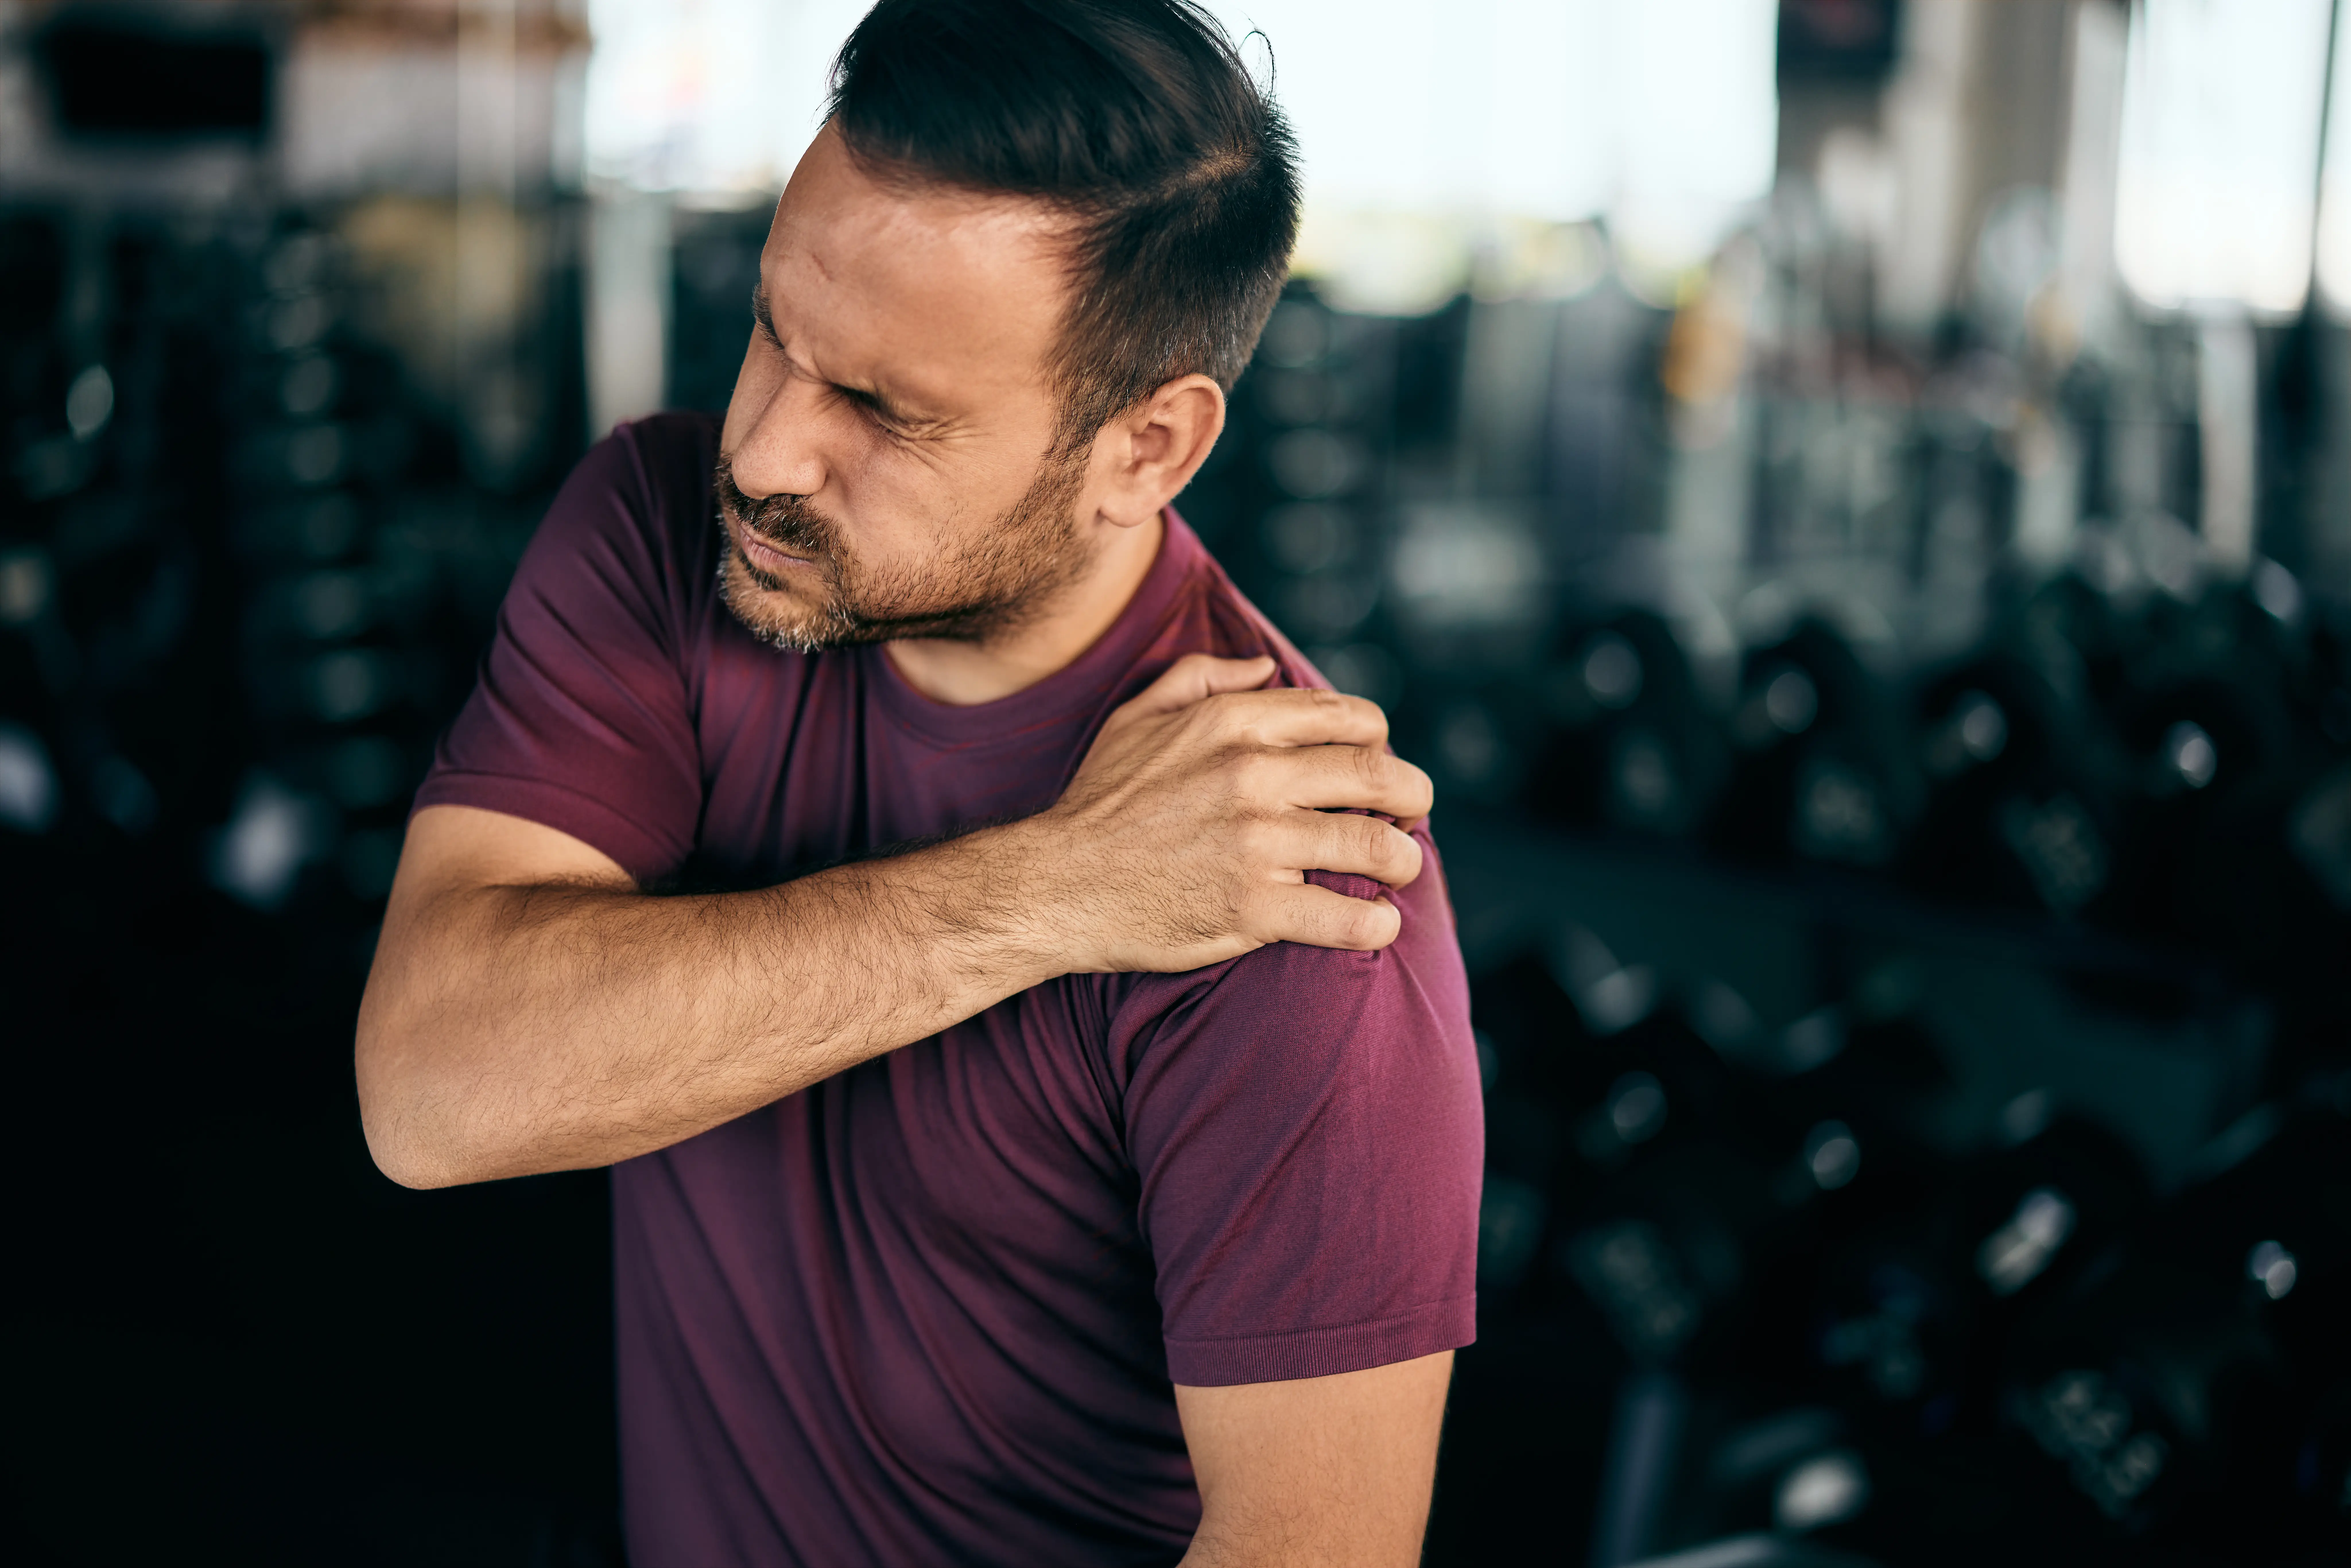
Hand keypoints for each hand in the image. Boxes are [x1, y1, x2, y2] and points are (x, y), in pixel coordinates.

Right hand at [1031, 654, 1433, 972]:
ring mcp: (1256, 844)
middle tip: (1412, 815)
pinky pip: (1344, 918)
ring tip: (1401, 870)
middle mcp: (1253, 776)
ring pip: (1373, 846)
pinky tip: (1378, 924)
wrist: (1055, 886)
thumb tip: (1267, 668)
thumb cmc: (1099, 803)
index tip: (1377, 762)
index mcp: (1234, 724)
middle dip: (1411, 796)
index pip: (1347, 719)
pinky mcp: (1252, 909)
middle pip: (1377, 777)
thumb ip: (1202, 678)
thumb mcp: (1137, 718)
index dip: (1378, 740)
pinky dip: (1375, 924)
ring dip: (1403, 861)